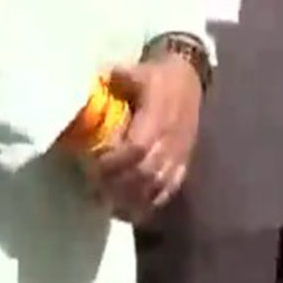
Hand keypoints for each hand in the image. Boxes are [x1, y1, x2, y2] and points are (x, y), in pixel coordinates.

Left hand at [91, 56, 202, 221]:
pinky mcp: (184, 161)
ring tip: (109, 202)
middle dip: (118, 184)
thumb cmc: (160, 77)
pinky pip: (170, 188)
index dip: (115, 161)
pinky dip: (151, 203)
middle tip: (94, 186)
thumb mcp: (139, 71)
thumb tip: (95, 81)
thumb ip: (118, 77)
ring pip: (158, 185)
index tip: (93, 164)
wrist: (190, 78)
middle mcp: (171, 139)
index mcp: (159, 116)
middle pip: (146, 172)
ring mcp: (180, 152)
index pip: (138, 147)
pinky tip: (131, 210)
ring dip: (132, 197)